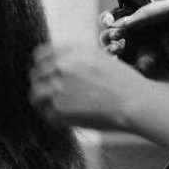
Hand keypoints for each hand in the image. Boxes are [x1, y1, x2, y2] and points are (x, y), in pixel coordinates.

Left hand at [30, 41, 148, 131]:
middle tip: (50, 92)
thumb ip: (74, 57)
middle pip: (35, 74)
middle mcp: (60, 66)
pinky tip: (65, 116)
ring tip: (55, 106)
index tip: (45, 73)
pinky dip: (52, 115)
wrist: (133, 101)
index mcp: (69, 51)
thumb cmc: (121, 81)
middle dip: (41, 82)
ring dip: (42, 100)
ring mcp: (57, 88)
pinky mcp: (59, 109)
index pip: (40, 55)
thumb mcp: (97, 56)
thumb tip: (56, 64)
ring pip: (35, 94)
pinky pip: (45, 113)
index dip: (42, 65)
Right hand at [99, 0, 168, 81]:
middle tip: (115, 35)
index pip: (119, 17)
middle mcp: (138, 38)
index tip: (111, 20)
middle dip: (107, 34)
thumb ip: (148, 10)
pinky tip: (120, 58)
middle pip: (110, 35)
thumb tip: (125, 22)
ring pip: (111, 52)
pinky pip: (122, 70)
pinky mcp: (141, 73)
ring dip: (108, 48)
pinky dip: (115, 64)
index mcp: (144, 22)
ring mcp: (138, 56)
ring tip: (119, 47)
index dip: (109, 18)